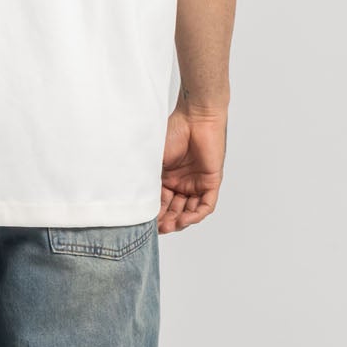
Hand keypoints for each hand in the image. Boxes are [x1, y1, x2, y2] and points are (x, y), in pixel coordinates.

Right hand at [158, 102, 226, 232]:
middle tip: (159, 229)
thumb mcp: (154, 160)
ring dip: (181, 221)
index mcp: (166, 178)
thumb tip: (134, 200)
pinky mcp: (211, 182)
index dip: (154, 214)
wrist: (195, 117)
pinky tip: (185, 219)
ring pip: (190, 210)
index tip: (145, 223)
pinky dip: (196, 214)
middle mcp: (181, 183)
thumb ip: (147, 179)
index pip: (160, 202)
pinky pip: (206, 205)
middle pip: (174, 210)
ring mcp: (196, 183)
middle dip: (166, 221)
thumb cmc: (173, 131)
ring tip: (170, 226)